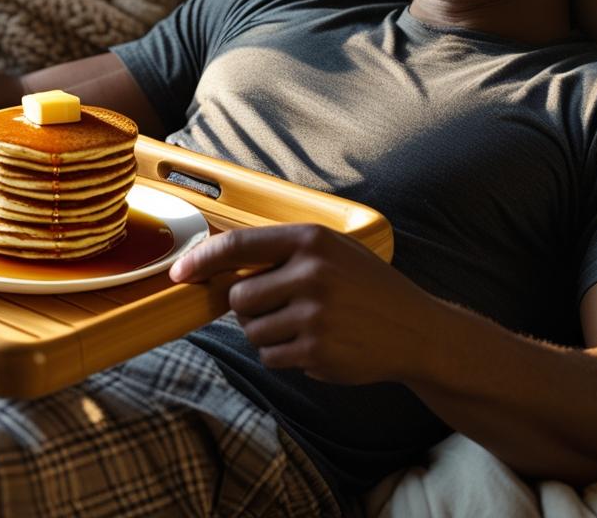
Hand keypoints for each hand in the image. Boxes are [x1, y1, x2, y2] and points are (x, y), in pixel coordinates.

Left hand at [169, 223, 437, 384]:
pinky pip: (270, 356)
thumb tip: (220, 264)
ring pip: (252, 329)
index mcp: (312, 240)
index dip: (202, 259)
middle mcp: (311, 274)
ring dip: (268, 332)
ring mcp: (314, 314)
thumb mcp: (334, 252)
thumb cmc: (368, 288)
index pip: (238, 245)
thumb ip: (285, 253)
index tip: (180, 272)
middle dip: (250, 306)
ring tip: (305, 325)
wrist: (417, 330)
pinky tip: (315, 344)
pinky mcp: (316, 351)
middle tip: (280, 306)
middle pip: (239, 296)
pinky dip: (283, 355)